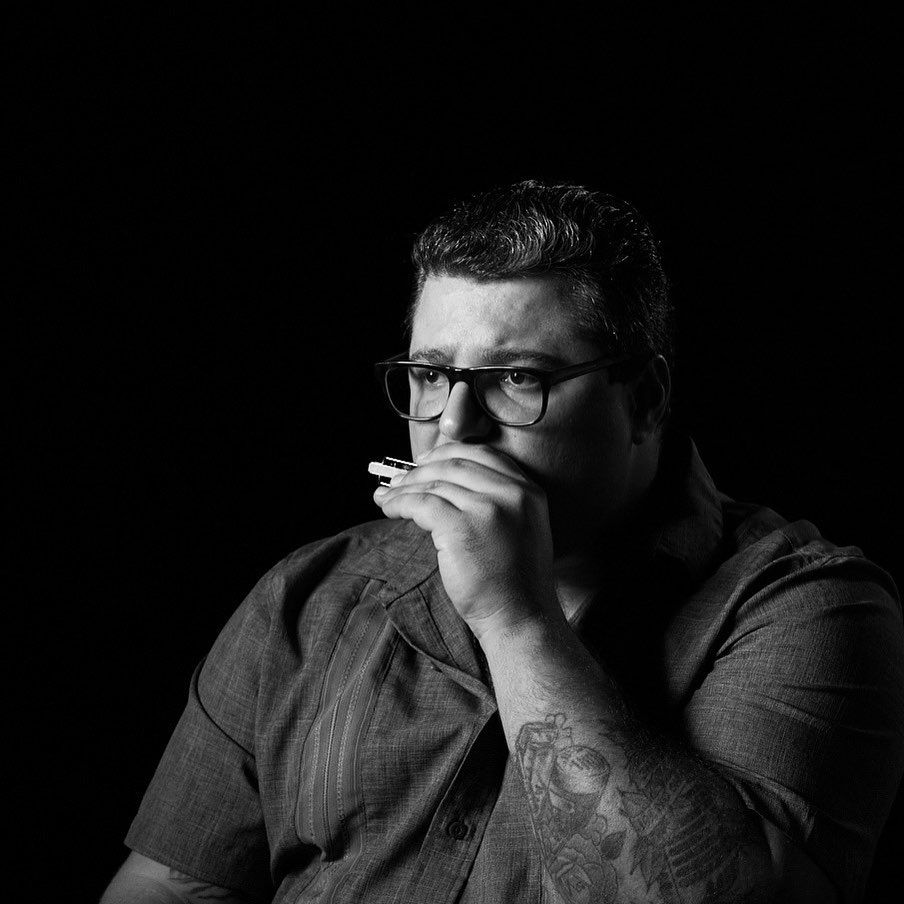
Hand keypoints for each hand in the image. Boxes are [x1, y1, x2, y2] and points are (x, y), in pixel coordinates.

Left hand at [373, 443, 559, 640]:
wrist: (521, 618)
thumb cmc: (515, 582)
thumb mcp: (521, 528)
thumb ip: (498, 501)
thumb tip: (447, 482)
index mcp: (528, 491)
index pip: (483, 454)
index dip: (448, 453)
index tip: (425, 460)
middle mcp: (512, 493)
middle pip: (455, 464)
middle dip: (420, 469)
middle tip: (398, 479)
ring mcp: (488, 509)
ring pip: (434, 483)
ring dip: (404, 487)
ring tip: (386, 496)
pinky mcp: (462, 527)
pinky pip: (421, 503)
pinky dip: (400, 502)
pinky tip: (390, 509)